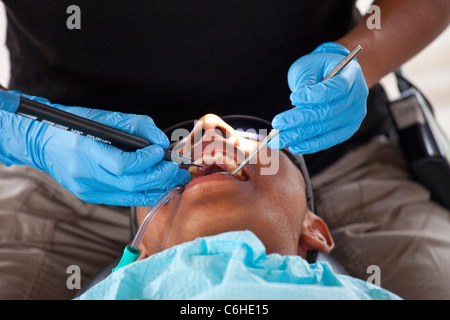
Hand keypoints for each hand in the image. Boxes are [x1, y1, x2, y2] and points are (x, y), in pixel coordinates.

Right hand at [0, 90, 189, 205]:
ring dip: (156, 189)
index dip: (146, 161)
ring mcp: (87, 188)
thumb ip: (136, 126)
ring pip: (129, 195)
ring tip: (174, 180)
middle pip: (130, 183)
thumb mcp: (105, 118)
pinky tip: (158, 188)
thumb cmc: (75, 125)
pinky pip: (122, 198)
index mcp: (85, 150)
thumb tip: (161, 141)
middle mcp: (85, 174)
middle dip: (159, 177)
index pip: (122, 164)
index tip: (160, 152)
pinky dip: (142, 194)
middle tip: (176, 170)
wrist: (44, 142)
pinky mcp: (90, 195)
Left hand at [269, 42, 367, 153]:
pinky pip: (329, 139)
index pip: (337, 88)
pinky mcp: (347, 129)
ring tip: (278, 139)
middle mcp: (357, 96)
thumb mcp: (310, 68)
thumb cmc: (319, 68)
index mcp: (351, 74)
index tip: (292, 98)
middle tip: (277, 124)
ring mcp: (354, 114)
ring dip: (300, 135)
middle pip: (328, 112)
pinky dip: (311, 144)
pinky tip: (294, 146)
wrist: (333, 74)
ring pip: (326, 128)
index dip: (315, 95)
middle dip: (299, 120)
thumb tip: (297, 106)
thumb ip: (305, 85)